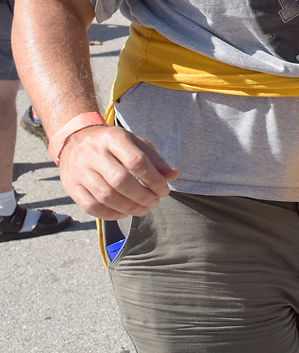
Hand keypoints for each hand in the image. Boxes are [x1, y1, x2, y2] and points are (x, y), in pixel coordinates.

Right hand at [58, 124, 179, 219]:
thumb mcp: (134, 143)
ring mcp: (79, 170)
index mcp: (112, 138)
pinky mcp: (71, 186)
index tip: (164, 190)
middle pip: (121, 181)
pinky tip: (124, 213)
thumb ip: (154, 159)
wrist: (75, 140)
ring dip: (129, 208)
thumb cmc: (112, 144)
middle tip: (154, 202)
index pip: (136, 161)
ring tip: (143, 209)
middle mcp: (93, 153)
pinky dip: (111, 214)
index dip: (154, 180)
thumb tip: (173, 176)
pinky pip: (92, 206)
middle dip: (143, 196)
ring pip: (106, 196)